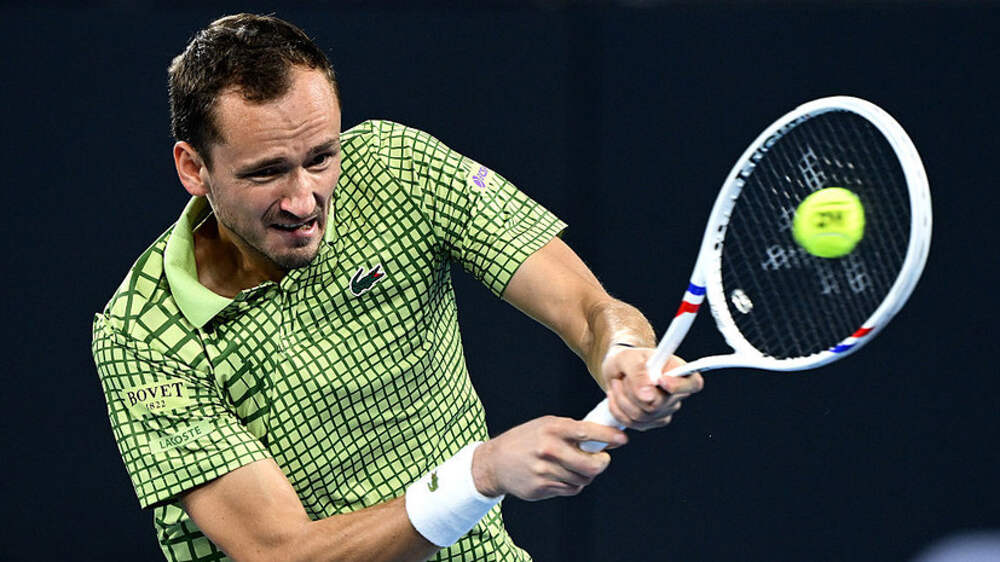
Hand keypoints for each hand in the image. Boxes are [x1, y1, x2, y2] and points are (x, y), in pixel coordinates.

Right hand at [471, 416, 626, 500]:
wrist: (496, 461)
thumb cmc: (525, 440)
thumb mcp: (546, 425)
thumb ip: (572, 430)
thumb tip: (603, 436)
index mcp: (553, 428)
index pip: (588, 432)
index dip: (609, 436)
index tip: (622, 440)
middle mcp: (549, 449)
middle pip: (592, 465)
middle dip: (602, 463)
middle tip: (602, 459)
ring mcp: (545, 470)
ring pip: (583, 479)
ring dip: (586, 474)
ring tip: (576, 466)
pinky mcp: (542, 487)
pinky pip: (571, 489)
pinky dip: (573, 483)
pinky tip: (563, 475)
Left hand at [602, 346, 703, 430]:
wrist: (616, 371)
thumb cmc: (627, 360)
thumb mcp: (628, 358)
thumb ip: (638, 373)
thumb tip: (648, 396)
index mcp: (679, 371)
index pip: (693, 383)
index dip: (679, 386)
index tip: (661, 380)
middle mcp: (676, 394)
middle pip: (658, 405)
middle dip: (633, 391)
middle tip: (624, 377)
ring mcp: (664, 410)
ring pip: (641, 416)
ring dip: (622, 399)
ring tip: (619, 383)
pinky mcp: (650, 422)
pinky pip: (632, 423)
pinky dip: (618, 409)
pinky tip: (617, 396)